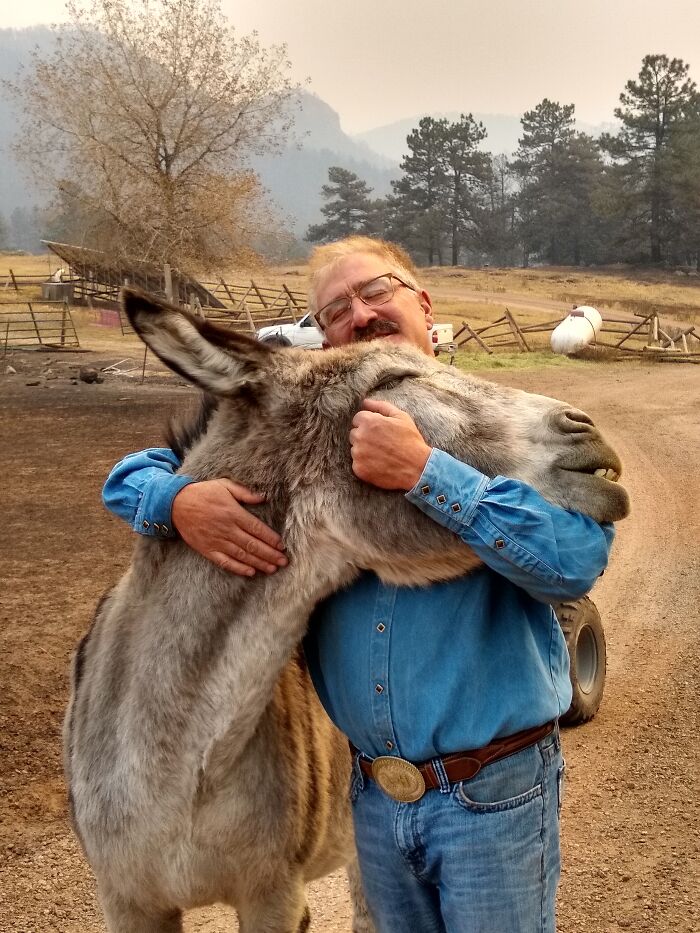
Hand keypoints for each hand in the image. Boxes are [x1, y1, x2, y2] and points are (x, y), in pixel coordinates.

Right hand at [171, 479, 286, 575]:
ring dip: (259, 563)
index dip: (271, 539)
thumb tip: (263, 498)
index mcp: (233, 513)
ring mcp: (217, 541)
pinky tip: (251, 572)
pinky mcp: (207, 550)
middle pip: (253, 545)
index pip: (257, 529)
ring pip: (242, 556)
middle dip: (270, 554)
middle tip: (284, 562)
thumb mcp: (224, 485)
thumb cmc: (203, 493)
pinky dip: (238, 568)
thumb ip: (244, 492)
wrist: (176, 504)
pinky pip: (225, 562)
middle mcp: (227, 529)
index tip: (282, 546)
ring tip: (273, 569)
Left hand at [349, 399, 430, 490]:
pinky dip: (365, 465)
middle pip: (354, 434)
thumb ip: (381, 406)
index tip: (380, 432)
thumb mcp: (401, 417)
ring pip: (355, 449)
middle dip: (365, 437)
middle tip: (381, 444)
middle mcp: (360, 437)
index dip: (369, 424)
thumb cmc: (410, 440)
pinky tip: (379, 465)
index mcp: (368, 421)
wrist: (417, 468)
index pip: (357, 419)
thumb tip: (365, 401)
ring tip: (382, 455)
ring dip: (364, 451)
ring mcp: (358, 454)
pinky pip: (357, 464)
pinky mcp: (358, 469)